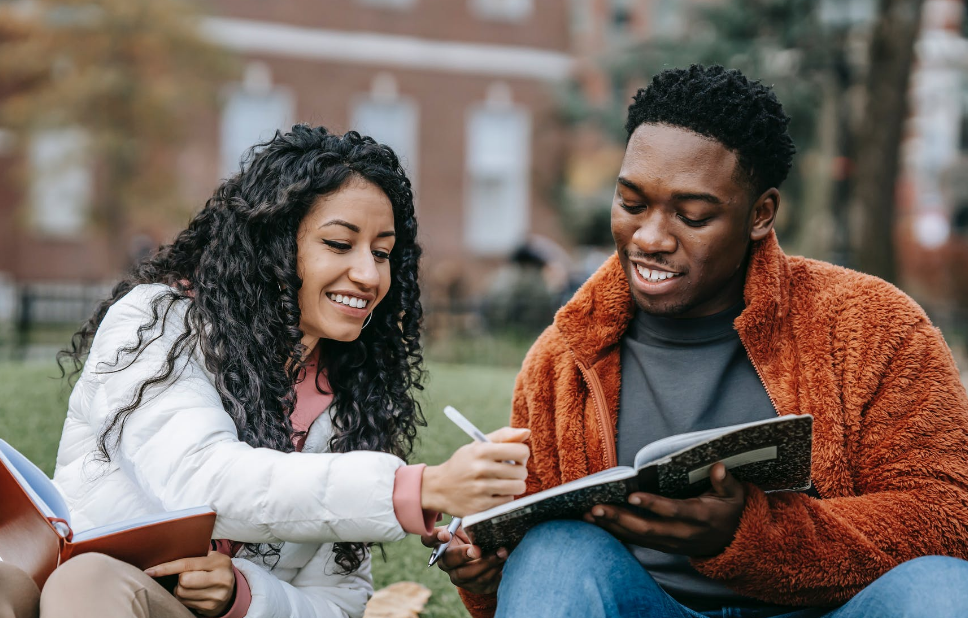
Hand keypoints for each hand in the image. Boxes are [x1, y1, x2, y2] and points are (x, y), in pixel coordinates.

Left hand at [145, 550, 235, 615]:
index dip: (167, 568)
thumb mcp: (213, 557)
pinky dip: (184, 598)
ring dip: (180, 589)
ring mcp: (216, 596)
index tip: (150, 571)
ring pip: (182, 593)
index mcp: (220, 562)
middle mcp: (221, 579)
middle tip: (186, 575)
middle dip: (180, 578)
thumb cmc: (216, 568)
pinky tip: (193, 593)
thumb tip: (168, 554)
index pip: (187, 564)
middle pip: (183, 581)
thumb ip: (196, 555)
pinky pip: (185, 603)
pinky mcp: (210, 608)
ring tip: (190, 584)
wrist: (232, 588)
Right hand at [421, 427, 529, 516]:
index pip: (520, 451)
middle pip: (522, 472)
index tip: (515, 457)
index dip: (522, 454)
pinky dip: (505, 497)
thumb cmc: (464, 463)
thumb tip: (526, 432)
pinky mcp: (481, 507)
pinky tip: (494, 493)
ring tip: (504, 482)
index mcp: (482, 450)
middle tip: (509, 471)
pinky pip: (508, 501)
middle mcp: (481, 469)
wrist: (439, 488)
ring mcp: (480, 489)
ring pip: (518, 487)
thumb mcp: (478, 445)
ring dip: (515, 485)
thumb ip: (503, 436)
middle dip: (519, 471)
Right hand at [421, 525, 506, 594]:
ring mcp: (456, 575)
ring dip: (485, 563)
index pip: (429, 540)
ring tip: (500, 552)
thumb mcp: (470, 528)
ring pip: (465, 573)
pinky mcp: (471, 586)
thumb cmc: (475, 537)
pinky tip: (503, 559)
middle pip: (448, 560)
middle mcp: (445, 561)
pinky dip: (494, 570)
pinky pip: (481, 580)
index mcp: (441, 543)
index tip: (446, 534)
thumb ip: (470, 522)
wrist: (487, 560)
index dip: (434, 538)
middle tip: (477, 549)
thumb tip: (482, 513)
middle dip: (463, 555)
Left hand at [585, 463, 746, 556]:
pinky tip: (596, 523)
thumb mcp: (735, 496)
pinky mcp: (662, 546)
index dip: (652, 504)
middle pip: (647, 528)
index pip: (673, 511)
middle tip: (596, 507)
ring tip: (588, 514)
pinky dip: (616, 532)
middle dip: (620, 518)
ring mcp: (671, 542)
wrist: (732, 543)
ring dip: (612, 526)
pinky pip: (636, 541)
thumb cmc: (730, 511)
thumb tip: (717, 466)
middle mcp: (682, 533)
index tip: (631, 494)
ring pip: (638, 537)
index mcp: (700, 517)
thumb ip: (726, 482)